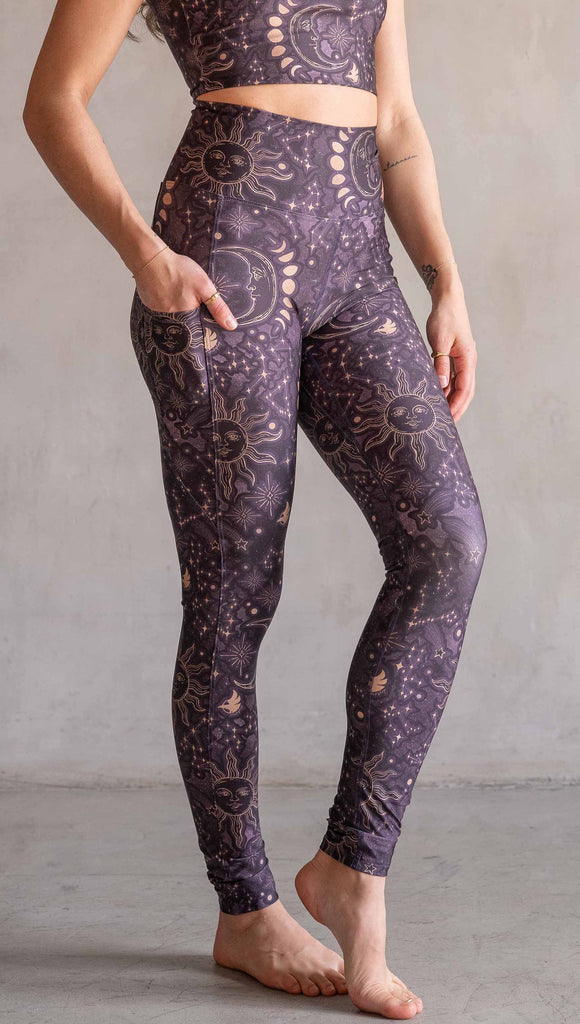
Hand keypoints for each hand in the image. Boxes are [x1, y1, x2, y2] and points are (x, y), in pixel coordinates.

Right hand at [133, 246, 236, 329]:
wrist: (150, 258)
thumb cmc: (178, 269)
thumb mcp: (204, 286)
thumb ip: (218, 307)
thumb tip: (231, 326)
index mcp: (188, 314)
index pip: (197, 320)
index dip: (200, 313)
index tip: (200, 305)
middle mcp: (172, 317)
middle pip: (184, 315)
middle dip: (187, 305)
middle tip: (184, 289)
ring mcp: (158, 311)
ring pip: (171, 309)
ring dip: (174, 301)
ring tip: (174, 286)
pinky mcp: (148, 304)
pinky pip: (159, 304)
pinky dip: (162, 297)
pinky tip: (163, 286)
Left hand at [426, 282, 477, 422]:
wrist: (448, 300)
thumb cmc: (444, 318)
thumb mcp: (440, 342)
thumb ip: (441, 364)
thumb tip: (442, 386)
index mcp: (468, 359)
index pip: (464, 389)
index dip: (457, 406)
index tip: (449, 420)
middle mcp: (468, 361)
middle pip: (466, 391)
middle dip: (458, 408)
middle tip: (447, 424)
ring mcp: (464, 359)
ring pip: (460, 385)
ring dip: (452, 400)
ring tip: (441, 414)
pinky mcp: (456, 356)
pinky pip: (454, 377)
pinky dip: (448, 388)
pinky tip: (438, 395)